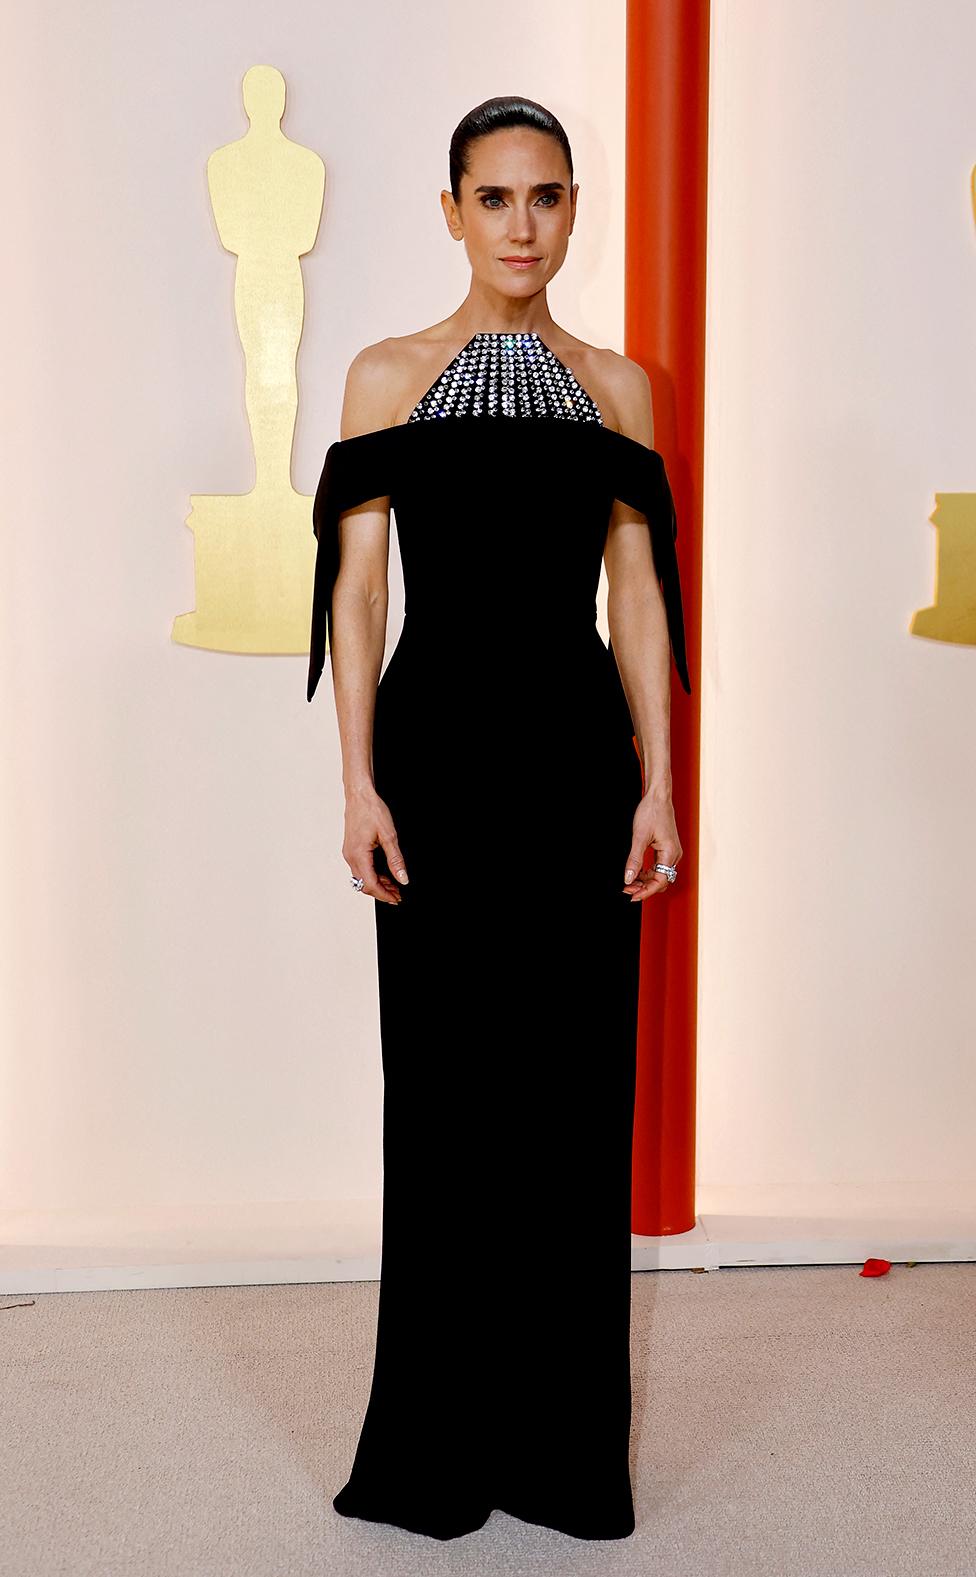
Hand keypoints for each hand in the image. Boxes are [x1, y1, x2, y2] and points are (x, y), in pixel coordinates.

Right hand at [342, 787, 408, 905]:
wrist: (359, 796)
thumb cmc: (371, 810)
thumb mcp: (389, 836)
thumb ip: (396, 860)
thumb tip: (403, 879)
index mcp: (358, 855)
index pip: (370, 884)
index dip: (384, 895)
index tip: (397, 899)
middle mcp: (350, 856)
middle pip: (364, 884)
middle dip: (381, 892)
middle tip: (398, 895)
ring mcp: (349, 853)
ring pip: (362, 878)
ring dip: (377, 884)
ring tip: (394, 886)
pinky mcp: (351, 849)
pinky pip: (360, 869)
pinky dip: (372, 875)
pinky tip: (384, 874)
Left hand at [622, 788, 682, 901]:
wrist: (658, 796)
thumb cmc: (651, 812)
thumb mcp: (639, 837)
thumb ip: (634, 860)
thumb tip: (628, 879)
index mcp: (670, 853)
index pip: (660, 881)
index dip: (646, 891)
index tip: (631, 896)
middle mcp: (674, 855)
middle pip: (661, 881)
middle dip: (644, 888)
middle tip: (626, 889)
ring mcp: (671, 852)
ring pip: (660, 875)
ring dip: (645, 881)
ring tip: (628, 882)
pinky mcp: (667, 849)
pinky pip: (659, 867)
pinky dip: (648, 873)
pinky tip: (636, 872)